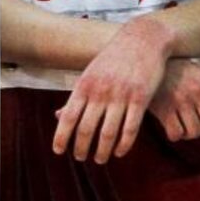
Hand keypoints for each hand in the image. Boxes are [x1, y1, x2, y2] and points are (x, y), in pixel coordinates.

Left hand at [54, 17, 172, 163]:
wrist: (142, 40)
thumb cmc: (113, 60)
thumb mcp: (90, 74)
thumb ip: (77, 97)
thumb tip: (58, 117)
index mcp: (84, 86)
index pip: (68, 117)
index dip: (62, 137)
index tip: (58, 151)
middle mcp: (100, 92)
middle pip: (86, 129)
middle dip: (81, 148)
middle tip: (80, 158)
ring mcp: (121, 96)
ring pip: (108, 133)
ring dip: (102, 151)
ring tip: (99, 160)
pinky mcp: (141, 99)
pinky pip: (130, 128)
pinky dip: (124, 144)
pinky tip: (119, 153)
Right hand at [148, 59, 199, 142]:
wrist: (146, 58)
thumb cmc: (173, 69)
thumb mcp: (198, 71)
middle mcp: (198, 92)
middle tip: (195, 124)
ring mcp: (181, 101)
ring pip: (195, 132)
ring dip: (189, 133)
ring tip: (182, 125)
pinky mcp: (164, 109)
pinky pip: (176, 133)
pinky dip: (175, 134)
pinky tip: (170, 126)